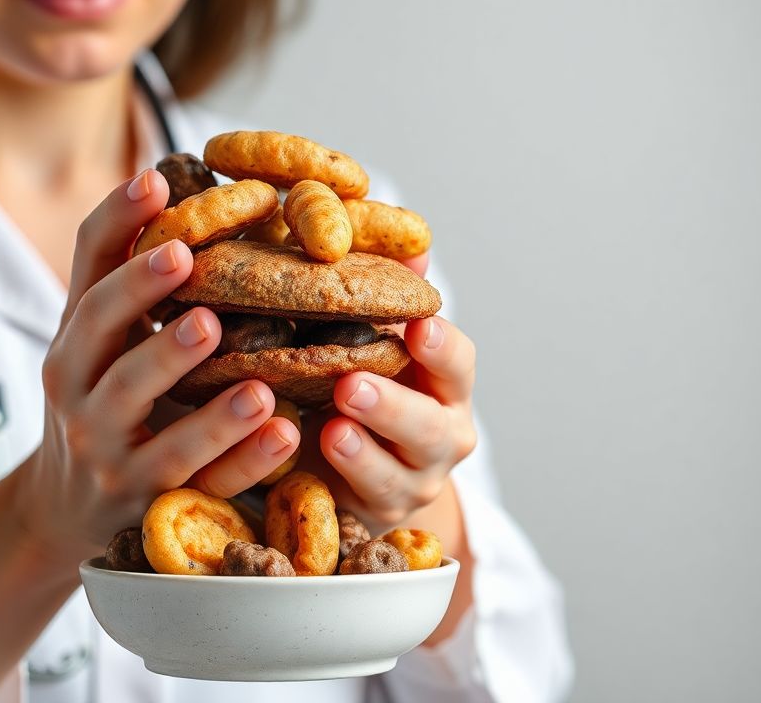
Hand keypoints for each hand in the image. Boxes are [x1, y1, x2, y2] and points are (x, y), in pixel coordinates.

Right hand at [12, 169, 299, 563]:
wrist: (64, 511)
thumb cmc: (104, 403)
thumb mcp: (105, 344)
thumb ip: (130, 280)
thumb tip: (175, 182)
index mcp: (76, 337)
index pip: (87, 268)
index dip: (116, 222)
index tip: (155, 180)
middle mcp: (77, 386)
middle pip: (99, 330)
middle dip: (140, 292)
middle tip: (186, 258)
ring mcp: (105, 448)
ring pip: (145, 411)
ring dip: (193, 382)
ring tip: (247, 365)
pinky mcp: (144, 500)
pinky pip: (201, 479)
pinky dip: (244, 457)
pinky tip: (284, 431)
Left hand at [302, 309, 477, 532]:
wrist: (366, 472)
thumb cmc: (369, 384)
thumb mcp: (378, 343)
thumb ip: (394, 296)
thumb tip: (407, 243)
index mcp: (446, 388)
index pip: (459, 365)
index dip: (443, 348)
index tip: (421, 326)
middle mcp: (441, 439)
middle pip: (431, 428)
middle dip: (393, 407)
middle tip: (353, 385)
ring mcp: (411, 484)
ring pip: (393, 477)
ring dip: (362, 454)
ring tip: (331, 429)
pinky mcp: (374, 517)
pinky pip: (353, 507)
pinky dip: (329, 487)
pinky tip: (301, 466)